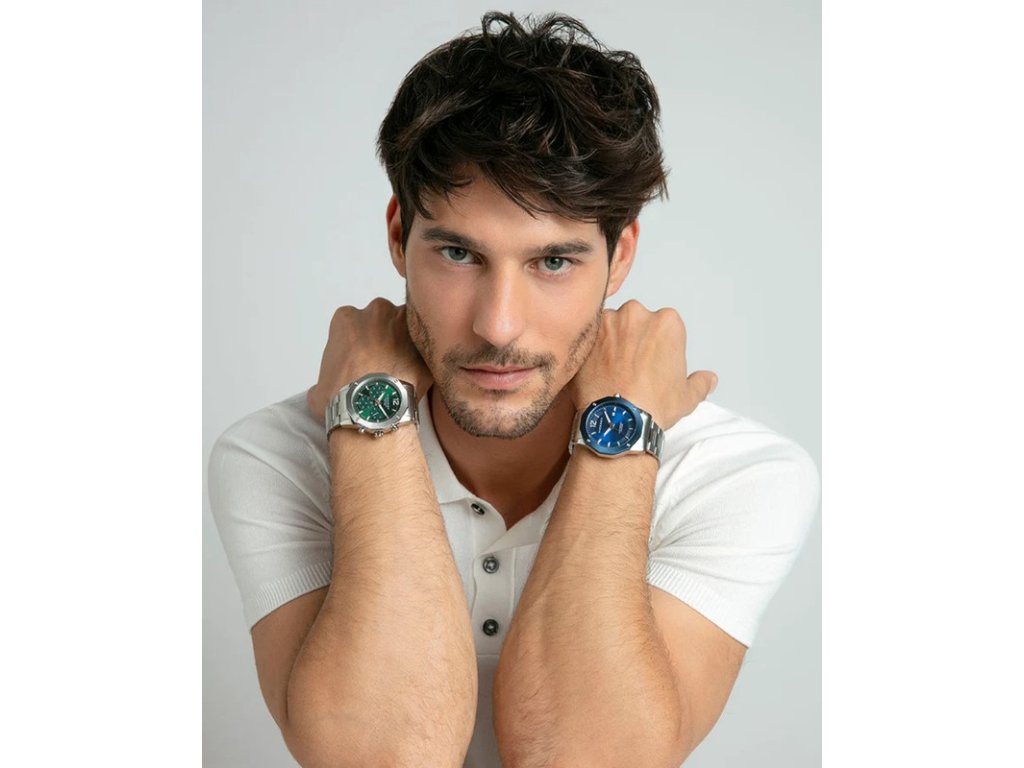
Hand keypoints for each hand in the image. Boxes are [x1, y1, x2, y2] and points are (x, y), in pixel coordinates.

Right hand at [306, 298, 433, 421]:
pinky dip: (423, 356)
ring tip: (402, 369)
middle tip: (383, 363)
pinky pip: (426, 345)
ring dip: (405, 342)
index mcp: (346, 319)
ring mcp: (403, 323)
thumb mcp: (318, 389)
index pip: (352, 323)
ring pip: (407, 326)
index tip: (360, 359)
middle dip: (384, 336)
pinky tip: (418, 375)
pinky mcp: (424, 340)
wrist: (371, 410)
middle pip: (382, 318)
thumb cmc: (341, 396)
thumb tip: (326, 391)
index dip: (357, 342)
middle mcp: (376, 312)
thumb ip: (324, 380)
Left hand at [566, 300, 716, 429]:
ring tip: (614, 370)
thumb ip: (700, 382)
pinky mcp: (587, 336)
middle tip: (634, 367)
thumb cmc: (651, 406)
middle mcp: (637, 314)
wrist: (618, 420)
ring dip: (612, 342)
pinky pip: (590, 337)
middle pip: (637, 321)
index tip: (655, 363)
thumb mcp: (688, 396)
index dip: (660, 346)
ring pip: (612, 326)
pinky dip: (593, 349)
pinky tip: (597, 370)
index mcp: (667, 322)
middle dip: (635, 339)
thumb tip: (708, 380)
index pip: (664, 326)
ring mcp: (609, 322)